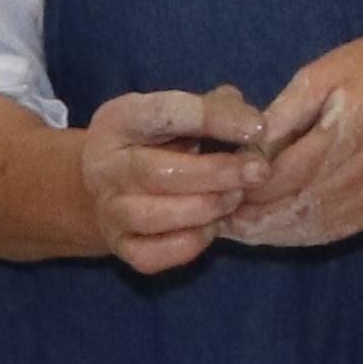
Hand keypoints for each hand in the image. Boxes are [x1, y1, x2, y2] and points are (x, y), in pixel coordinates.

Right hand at [78, 88, 268, 271]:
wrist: (104, 185)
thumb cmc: (152, 142)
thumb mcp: (175, 114)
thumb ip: (212, 109)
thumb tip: (251, 121)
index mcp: (121, 119)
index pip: (166, 114)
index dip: (215, 119)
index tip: (258, 127)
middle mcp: (106, 165)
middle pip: (157, 173)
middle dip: (217, 173)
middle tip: (258, 172)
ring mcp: (108, 209)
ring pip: (154, 216)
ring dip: (205, 209)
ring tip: (236, 198)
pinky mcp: (119, 245)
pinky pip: (153, 254)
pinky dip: (189, 244)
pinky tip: (211, 227)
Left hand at [222, 26, 362, 250]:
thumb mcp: (323, 73)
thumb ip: (284, 112)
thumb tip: (247, 148)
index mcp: (355, 124)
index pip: (292, 170)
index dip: (252, 188)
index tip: (218, 191)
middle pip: (303, 204)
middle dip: (256, 218)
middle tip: (217, 220)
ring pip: (319, 225)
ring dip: (275, 233)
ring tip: (238, 231)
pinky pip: (338, 228)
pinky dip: (303, 234)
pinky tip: (275, 231)